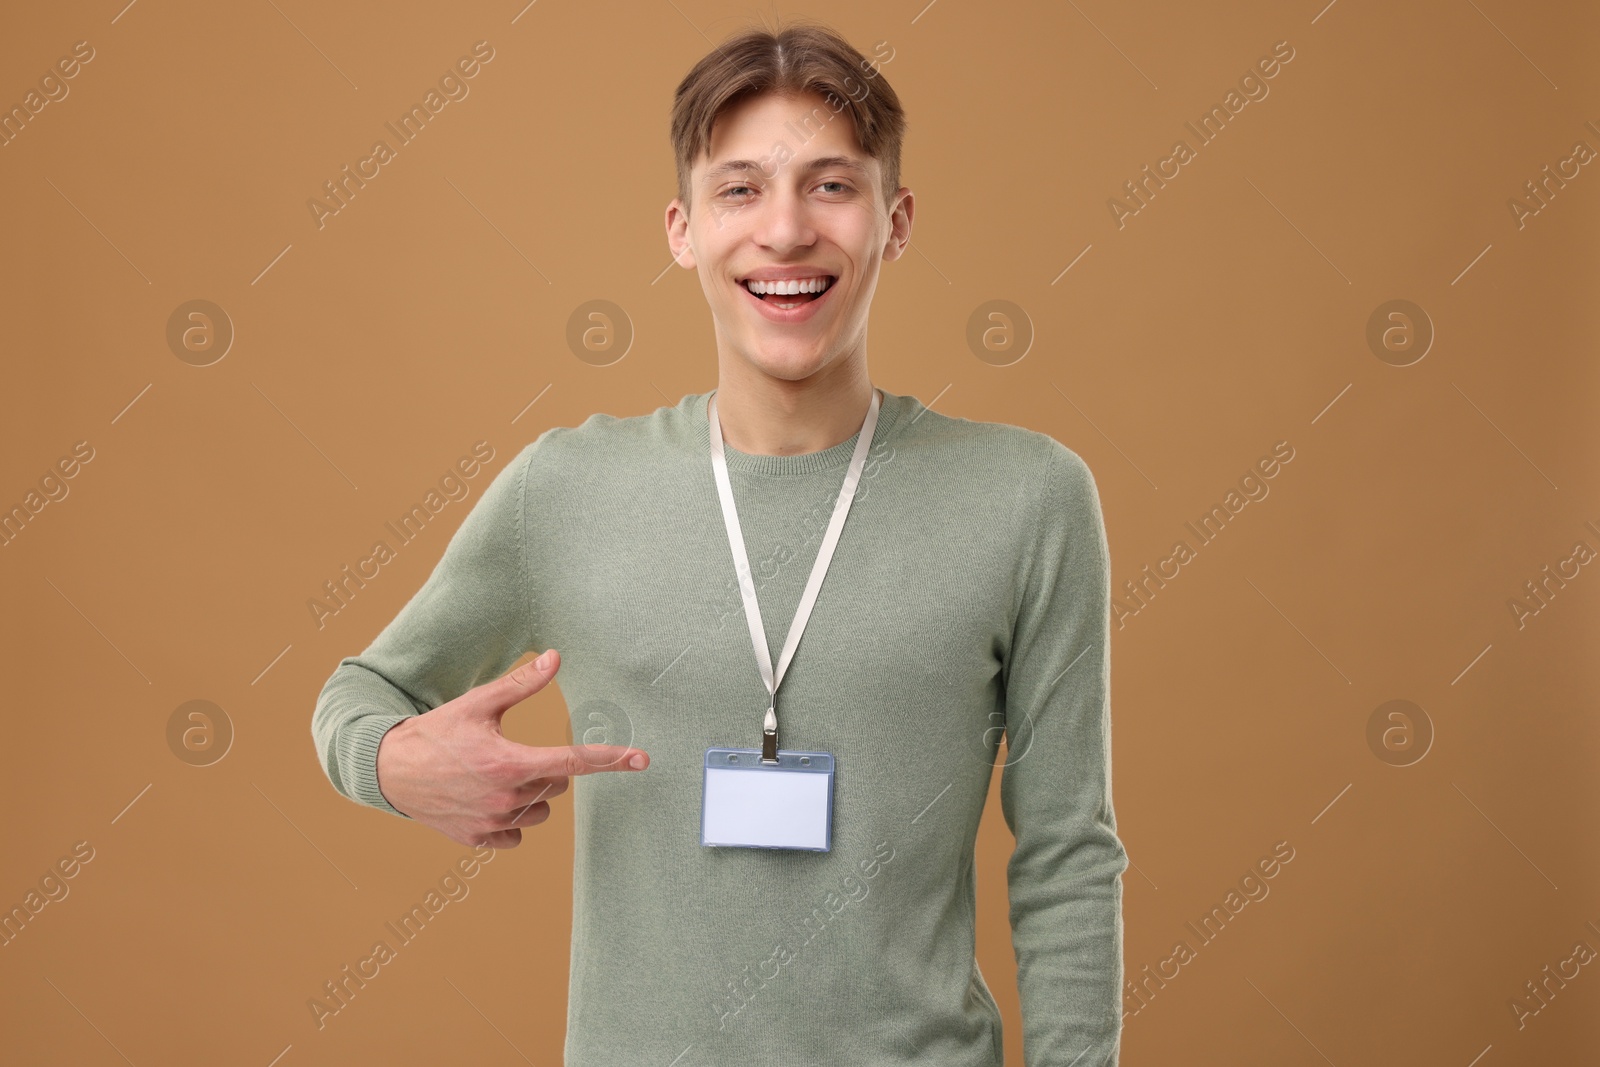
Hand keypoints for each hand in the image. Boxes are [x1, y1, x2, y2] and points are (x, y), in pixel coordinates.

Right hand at [374, 649, 647, 847]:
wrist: (388, 769)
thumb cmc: (435, 732)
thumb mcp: (477, 704)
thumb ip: (521, 684)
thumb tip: (555, 658)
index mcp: (509, 763)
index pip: (574, 761)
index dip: (612, 758)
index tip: (642, 759)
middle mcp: (505, 798)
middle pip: (557, 783)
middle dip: (545, 767)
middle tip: (510, 751)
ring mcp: (491, 823)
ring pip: (541, 810)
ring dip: (531, 794)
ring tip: (495, 775)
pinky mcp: (478, 840)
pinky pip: (517, 835)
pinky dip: (512, 819)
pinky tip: (488, 800)